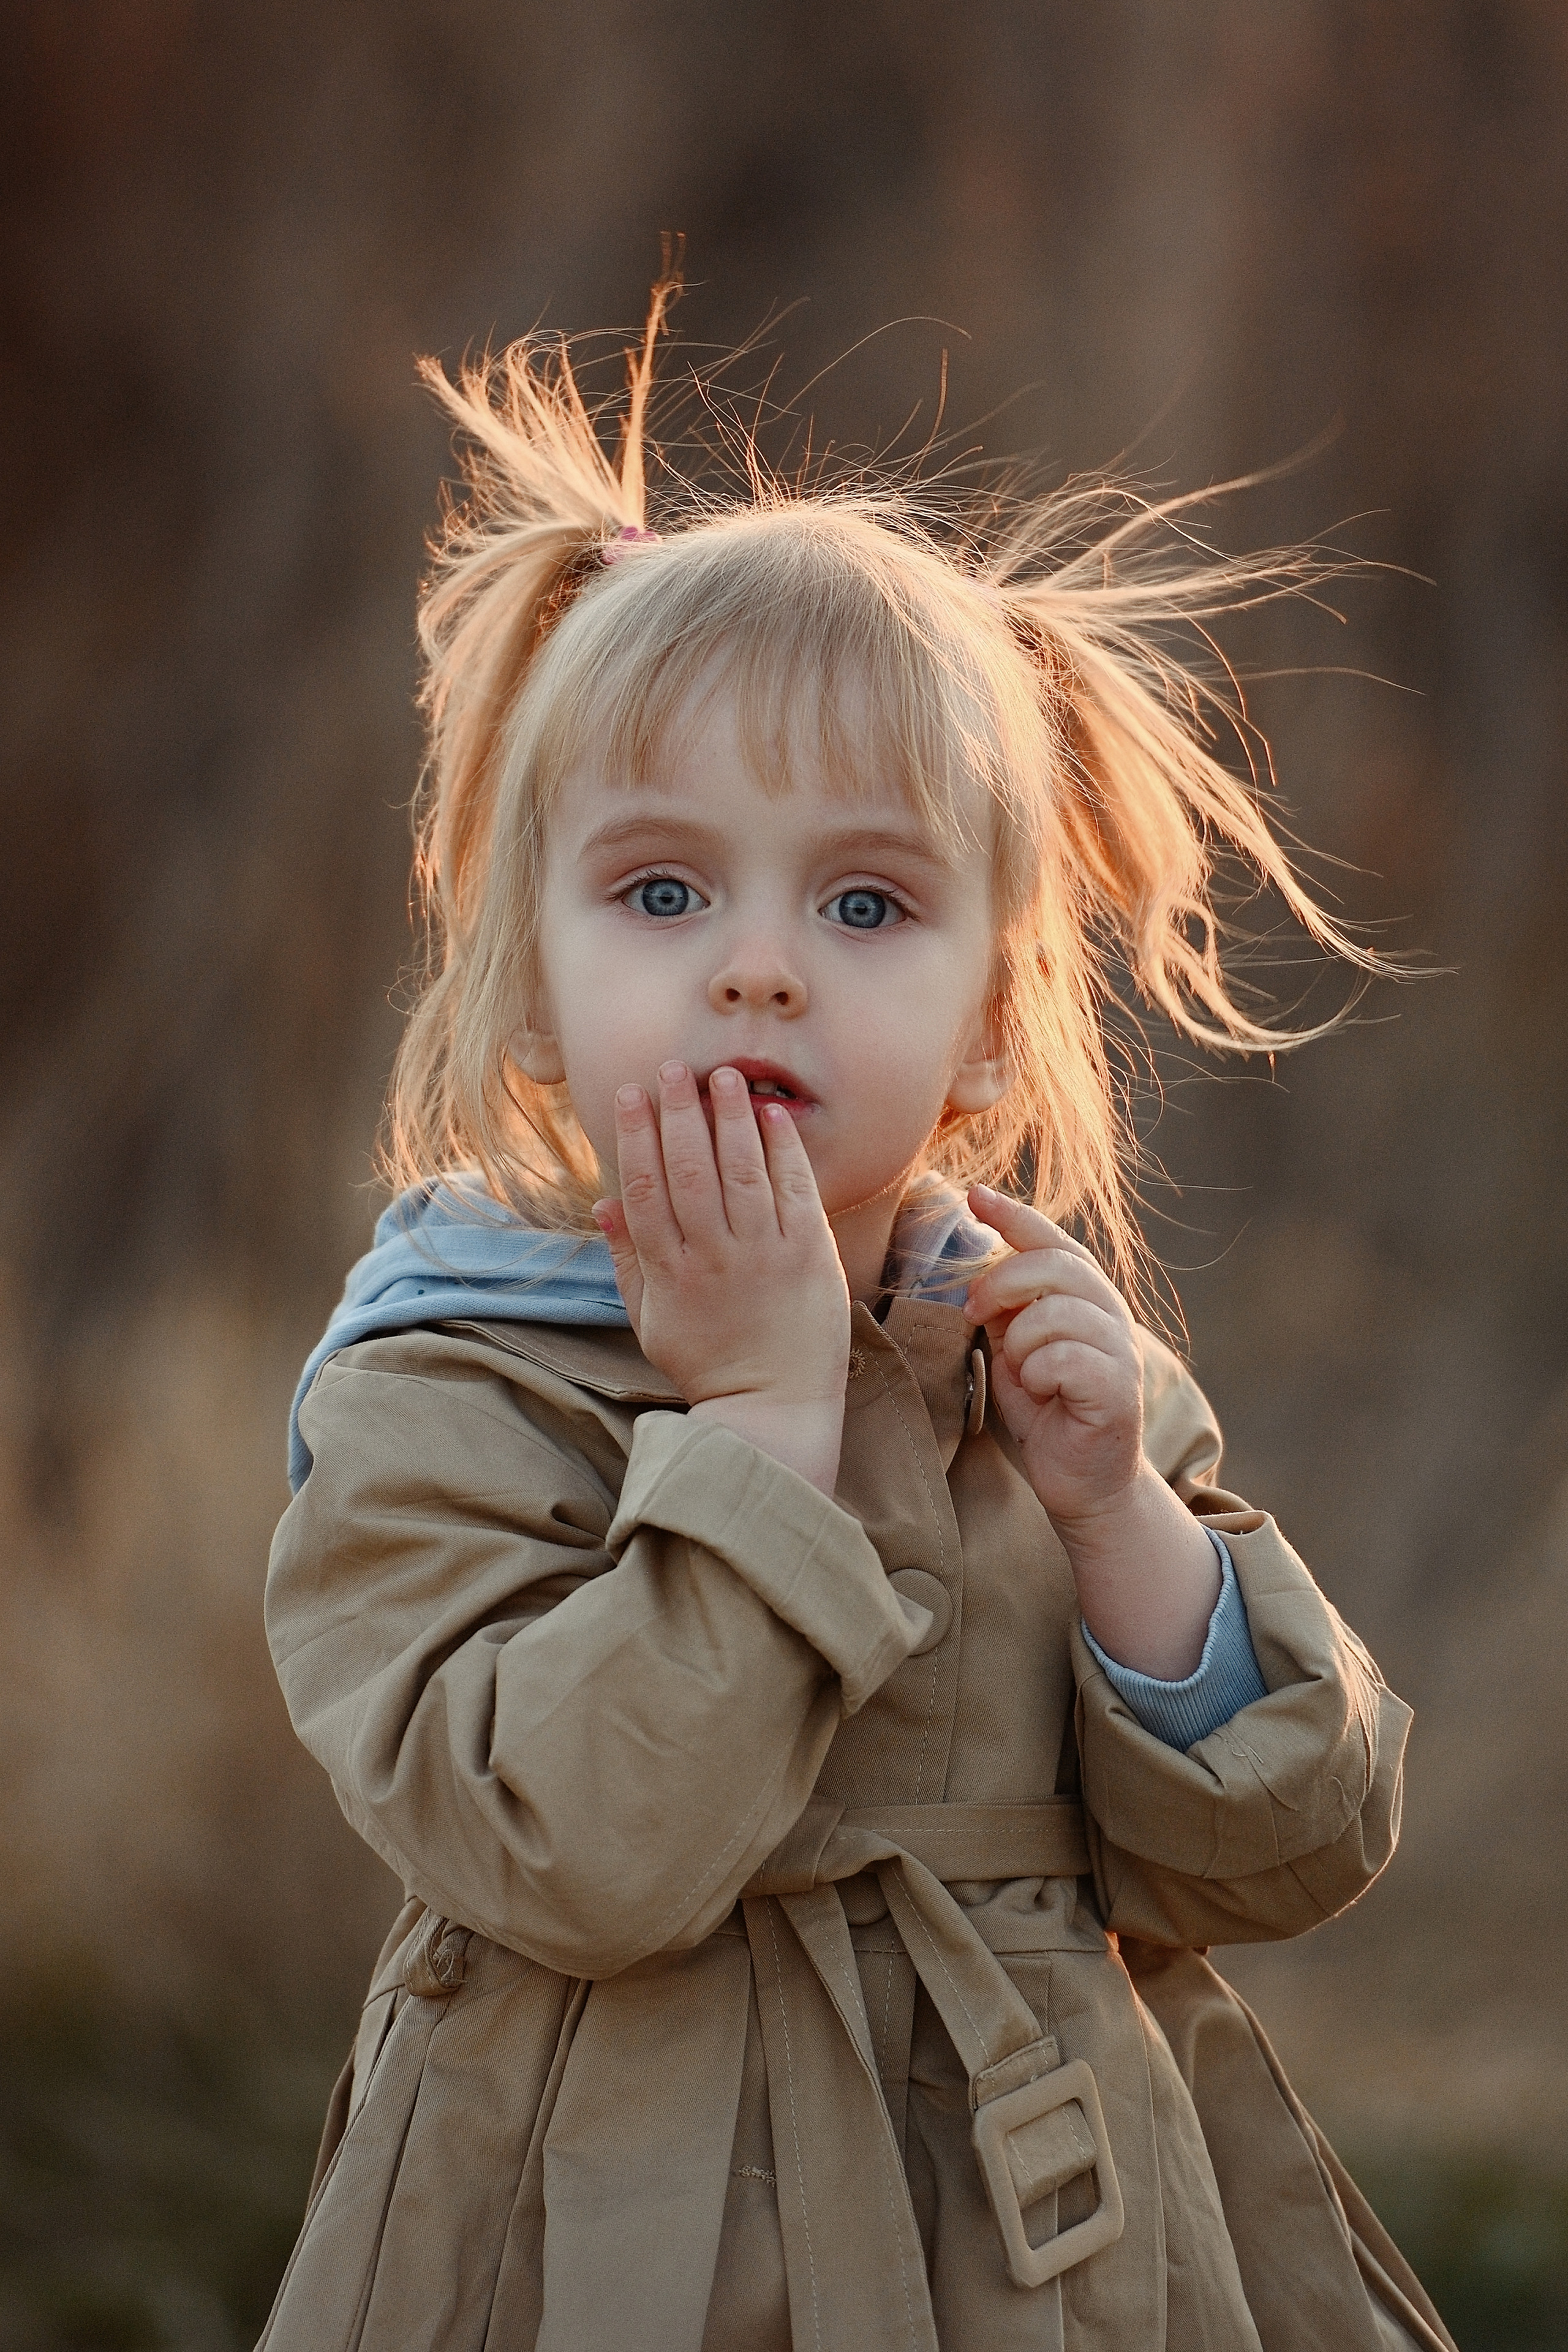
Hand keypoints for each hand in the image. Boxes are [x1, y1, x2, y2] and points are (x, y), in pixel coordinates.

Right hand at [594, 1062, 850, 1493]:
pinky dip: (783, 1149)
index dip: (635, 1136)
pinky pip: (793, 1190)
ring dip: (730, 1118)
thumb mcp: (650, 1320)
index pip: (644, 1188)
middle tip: (673, 1067)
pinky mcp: (808, 1255)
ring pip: (741, 1171)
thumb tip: (602, 1204)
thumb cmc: (708, 1363)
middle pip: (689, 1169)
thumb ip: (627, 1260)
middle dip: (679, 1112)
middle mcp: (713, 1257)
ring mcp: (764, 1254)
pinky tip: (772, 1114)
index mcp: (668, 1272)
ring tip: (722, 1076)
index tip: (630, 1093)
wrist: (772, 1408)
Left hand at [964, 1186, 1219, 1676]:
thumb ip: (1005, 1311)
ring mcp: (1119, 1352)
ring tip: (1022, 1373)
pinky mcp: (1117, 1390)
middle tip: (974, 1313)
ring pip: (1054, 1314)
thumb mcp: (1014, 1350)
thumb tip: (977, 1272)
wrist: (1082, 1484)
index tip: (975, 1196)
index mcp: (1085, 1299)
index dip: (1015, 1215)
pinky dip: (1038, 1373)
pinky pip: (1064, 1358)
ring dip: (1020, 1344)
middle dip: (1001, 1284)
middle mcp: (1110, 1316)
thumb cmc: (1046, 1413)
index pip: (1053, 1241)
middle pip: (1052, 1267)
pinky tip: (1041, 1393)